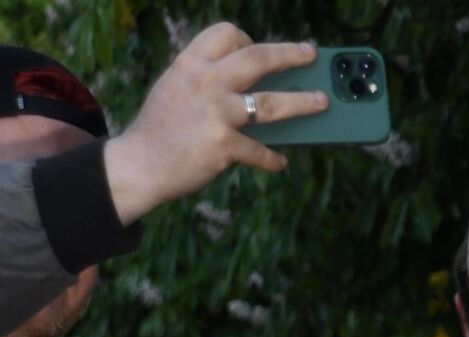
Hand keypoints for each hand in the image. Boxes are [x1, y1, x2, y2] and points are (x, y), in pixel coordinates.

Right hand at [103, 24, 328, 220]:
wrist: (140, 164)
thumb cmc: (160, 129)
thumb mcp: (176, 88)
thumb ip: (205, 80)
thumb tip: (248, 87)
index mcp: (191, 62)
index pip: (227, 33)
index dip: (248, 40)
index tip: (260, 48)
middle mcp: (206, 81)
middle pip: (258, 58)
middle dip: (290, 55)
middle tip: (309, 55)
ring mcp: (217, 113)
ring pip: (271, 103)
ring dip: (302, 102)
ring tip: (321, 101)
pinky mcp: (224, 146)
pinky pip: (260, 150)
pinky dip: (272, 159)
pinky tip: (280, 162)